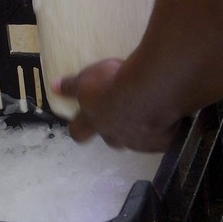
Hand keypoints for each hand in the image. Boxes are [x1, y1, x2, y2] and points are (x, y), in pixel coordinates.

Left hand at [58, 59, 180, 151]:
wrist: (149, 93)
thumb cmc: (113, 83)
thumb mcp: (87, 78)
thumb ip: (71, 85)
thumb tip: (54, 87)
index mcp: (94, 121)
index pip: (78, 132)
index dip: (78, 128)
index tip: (80, 121)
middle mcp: (115, 136)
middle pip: (110, 140)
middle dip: (113, 129)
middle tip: (120, 113)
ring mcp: (140, 142)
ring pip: (136, 140)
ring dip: (139, 129)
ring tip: (147, 110)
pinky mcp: (163, 142)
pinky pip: (162, 138)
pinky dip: (163, 129)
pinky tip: (168, 115)